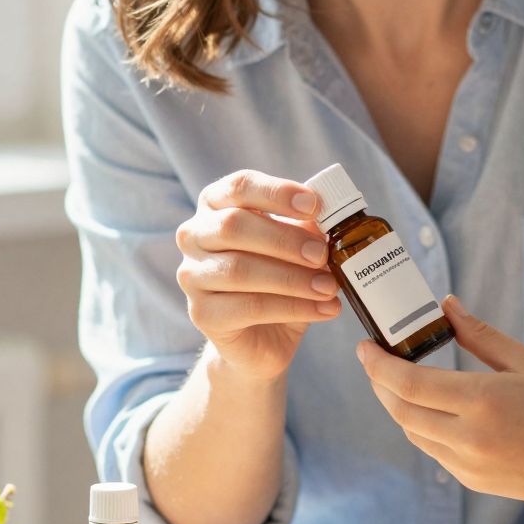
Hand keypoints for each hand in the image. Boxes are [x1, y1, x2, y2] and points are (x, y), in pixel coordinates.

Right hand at [175, 170, 340, 380]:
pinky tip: (323, 309)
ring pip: (239, 270)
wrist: (262, 336)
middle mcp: (194, 235)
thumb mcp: (296, 248)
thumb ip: (307, 227)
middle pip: (233, 226)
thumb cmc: (278, 278)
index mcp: (216, 205)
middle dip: (285, 240)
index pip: (240, 187)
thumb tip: (332, 215)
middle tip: (323, 254)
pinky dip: (293, 307)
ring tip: (329, 287)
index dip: (277, 192)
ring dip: (292, 278)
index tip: (314, 204)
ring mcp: (192, 276)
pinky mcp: (202, 314)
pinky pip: (249, 307)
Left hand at [356, 296, 523, 506]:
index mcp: (482, 401)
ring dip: (398, 406)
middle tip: (375, 360)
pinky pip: (432, 451)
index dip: (377, 365)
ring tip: (399, 380)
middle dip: (380, 383)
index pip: (408, 383)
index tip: (363, 347)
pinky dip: (422, 427)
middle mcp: (469, 438)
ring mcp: (467, 465)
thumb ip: (480, 335)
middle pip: (400, 409)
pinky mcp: (471, 481)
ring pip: (412, 432)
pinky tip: (430, 408)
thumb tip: (444, 306)